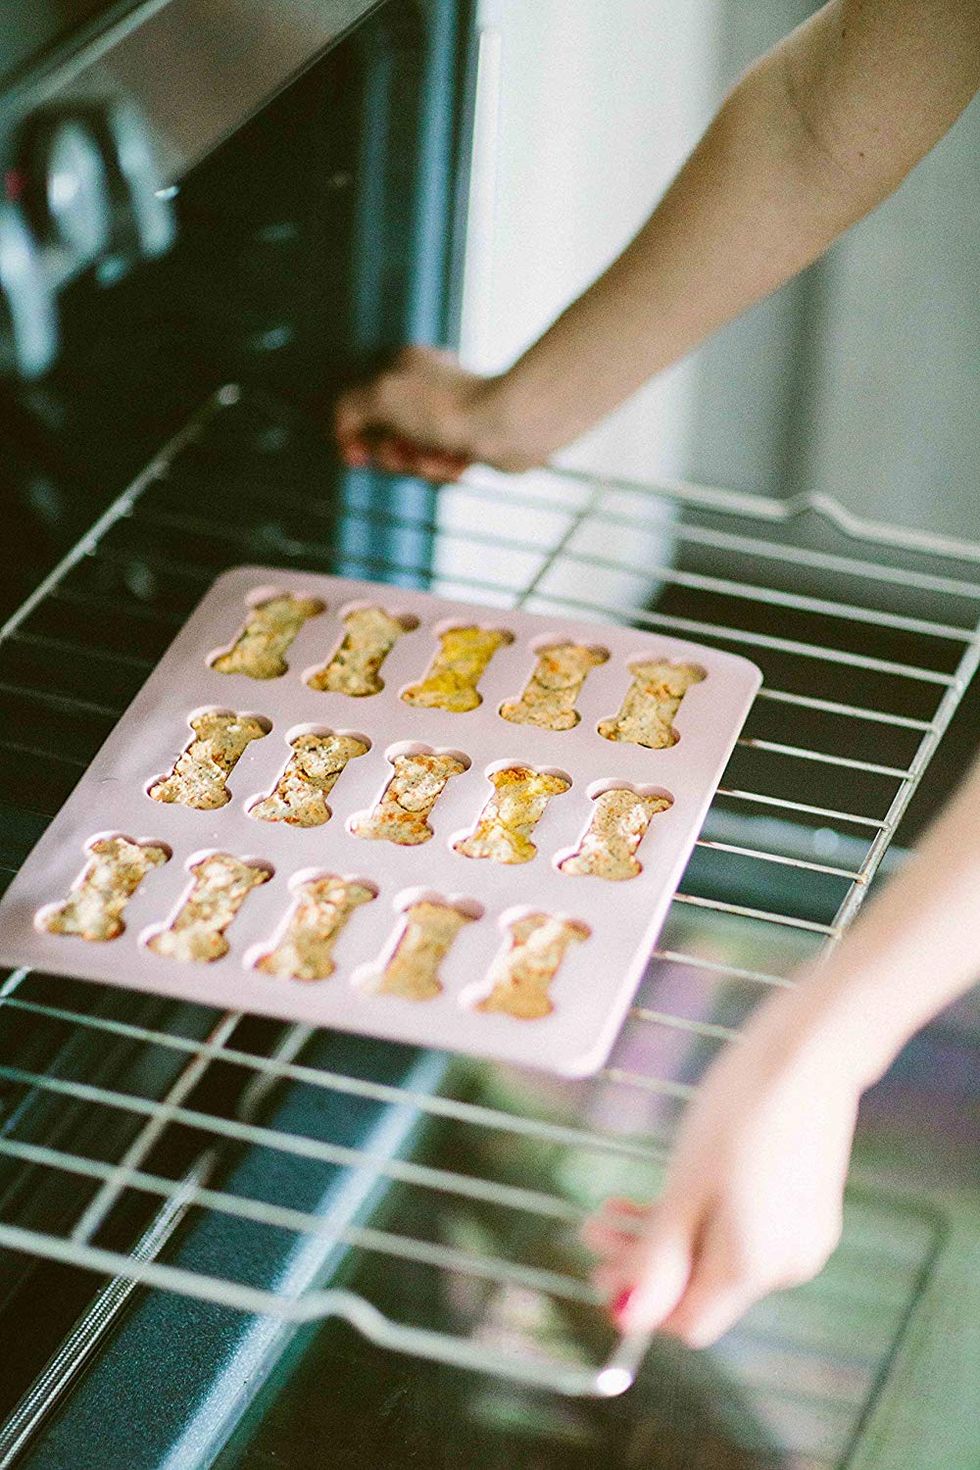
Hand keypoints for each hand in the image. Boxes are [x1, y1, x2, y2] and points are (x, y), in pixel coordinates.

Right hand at [334, 345, 539, 480]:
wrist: (508, 427)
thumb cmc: (450, 407)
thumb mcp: (382, 396)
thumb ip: (349, 407)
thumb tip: (342, 425)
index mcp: (403, 367)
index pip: (360, 404)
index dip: (352, 435)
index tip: (354, 456)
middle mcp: (425, 388)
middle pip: (385, 437)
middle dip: (394, 454)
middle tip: (407, 451)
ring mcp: (446, 416)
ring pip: (412, 456)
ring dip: (421, 464)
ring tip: (440, 455)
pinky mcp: (467, 440)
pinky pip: (440, 466)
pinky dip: (445, 469)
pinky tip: (459, 462)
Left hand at [584, 988, 859, 1346]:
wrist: (810, 1052)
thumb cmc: (742, 1109)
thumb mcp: (687, 1184)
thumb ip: (658, 1255)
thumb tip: (629, 1317)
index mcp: (757, 1265)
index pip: (689, 1321)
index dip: (640, 1301)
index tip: (597, 1262)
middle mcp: (787, 1264)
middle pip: (702, 1288)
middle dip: (645, 1261)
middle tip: (597, 1222)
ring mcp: (800, 1235)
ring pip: (718, 1256)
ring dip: (667, 1236)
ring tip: (620, 1202)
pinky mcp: (804, 1207)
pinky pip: (743, 1232)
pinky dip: (702, 1219)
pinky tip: (671, 1191)